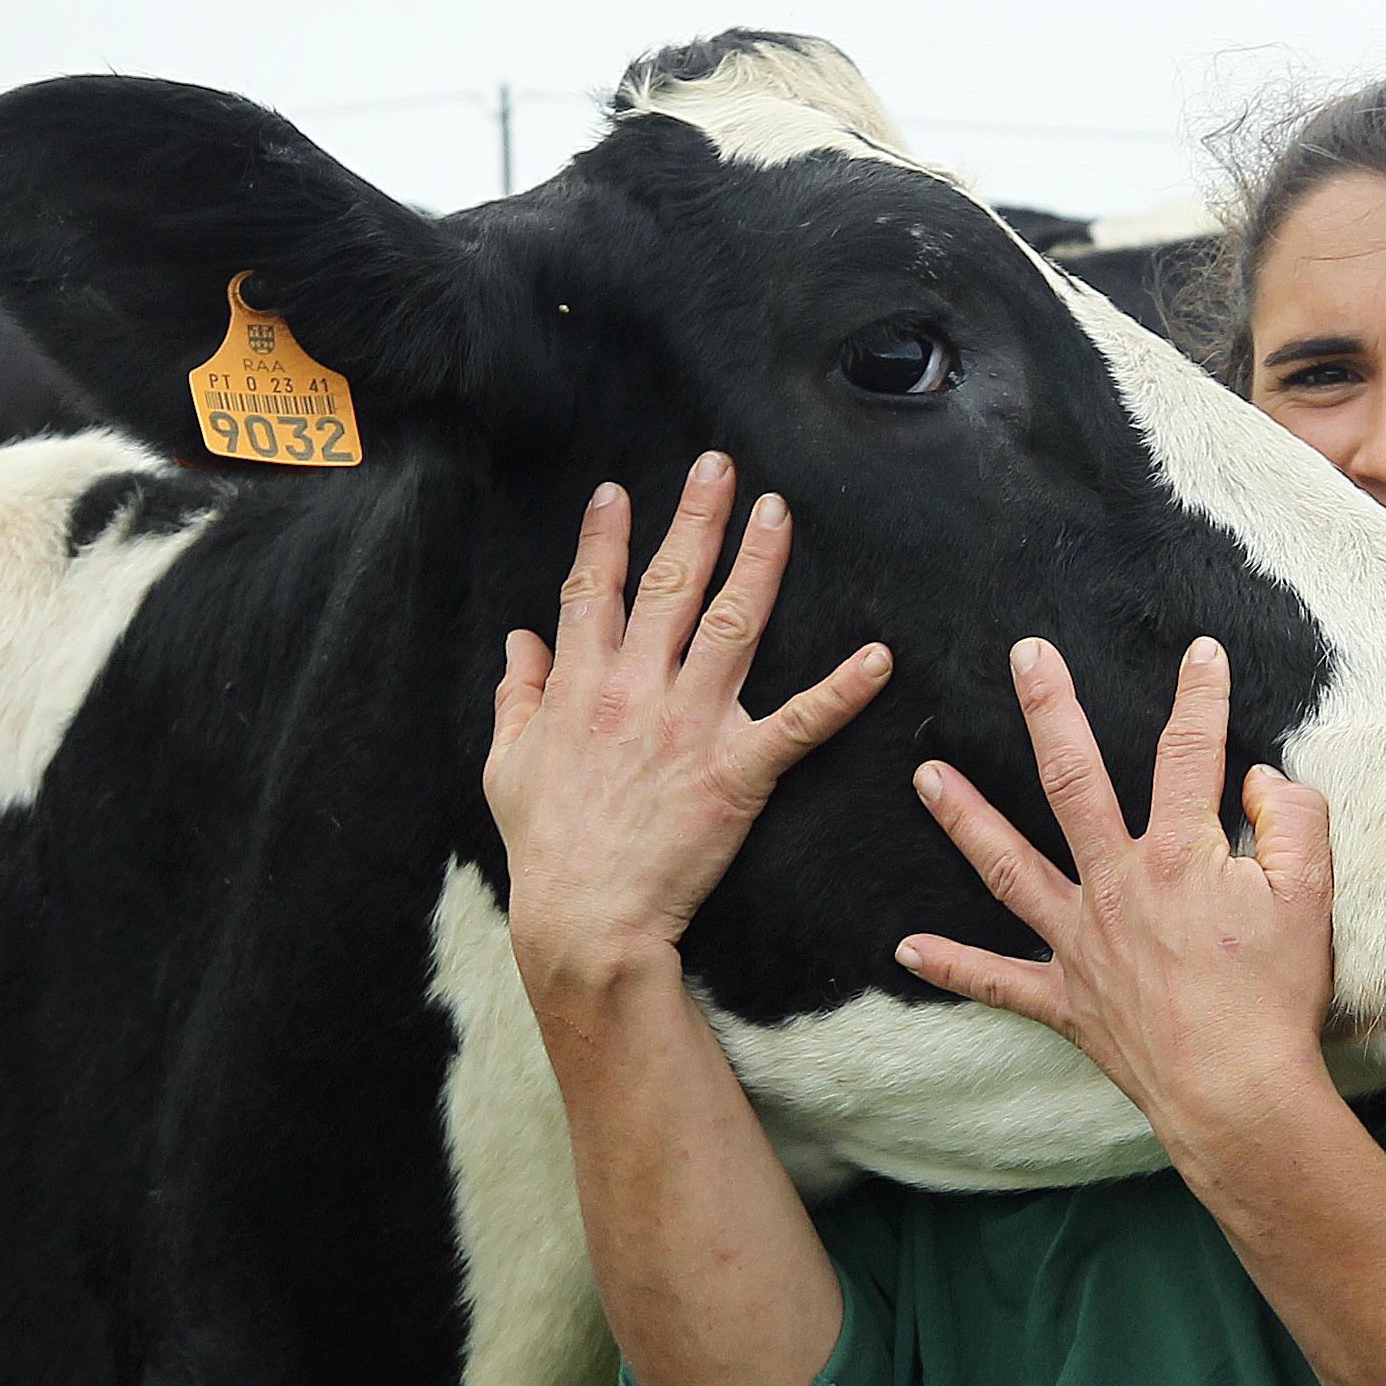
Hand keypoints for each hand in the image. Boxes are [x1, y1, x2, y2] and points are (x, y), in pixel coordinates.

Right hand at [485, 453, 892, 1011]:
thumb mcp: (506, 766)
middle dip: (695, 518)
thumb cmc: (545, 848)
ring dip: (759, 563)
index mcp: (579, 685)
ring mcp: (689, 726)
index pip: (592, 590)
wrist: (586, 920)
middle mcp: (636, 689)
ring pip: (731, 624)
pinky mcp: (736, 772)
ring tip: (778, 513)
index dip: (606, 537)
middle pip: (670, 584)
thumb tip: (519, 642)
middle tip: (719, 466)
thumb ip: (516, 697)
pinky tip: (879, 658)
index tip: (617, 494)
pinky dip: (843, 692)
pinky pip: (799, 723)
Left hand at [898, 635, 1338, 1158]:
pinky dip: (951, 966)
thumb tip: (1263, 779)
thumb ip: (1294, 822)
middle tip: (1024, 656)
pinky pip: (997, 982)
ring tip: (925, 776)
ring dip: (964, 819)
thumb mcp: (1310, 897)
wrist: (1237, 1094)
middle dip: (1049, 711)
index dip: (1200, 698)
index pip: (1188, 755)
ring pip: (1008, 866)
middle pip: (1071, 781)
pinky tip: (907, 948)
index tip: (1200, 652)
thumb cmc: (1275, 997)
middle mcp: (1116, 886)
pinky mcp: (1065, 999)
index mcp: (1178, 855)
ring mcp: (1081, 942)